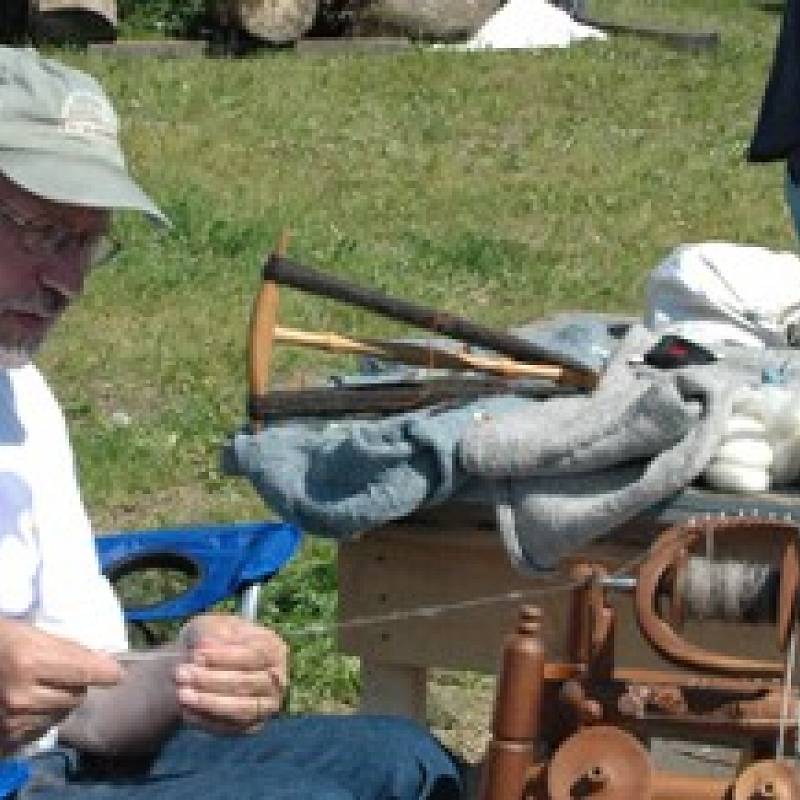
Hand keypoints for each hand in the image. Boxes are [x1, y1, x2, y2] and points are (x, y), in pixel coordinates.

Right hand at [0, 618, 121, 752]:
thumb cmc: (5, 642)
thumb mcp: (36, 636)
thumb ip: (71, 650)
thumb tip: (106, 664)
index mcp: (31, 663)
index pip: (86, 673)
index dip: (106, 673)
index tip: (116, 674)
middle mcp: (22, 696)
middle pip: (77, 696)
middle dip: (77, 684)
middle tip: (63, 674)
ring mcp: (12, 721)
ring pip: (62, 714)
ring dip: (60, 702)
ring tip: (43, 688)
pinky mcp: (6, 739)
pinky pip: (42, 730)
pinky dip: (43, 718)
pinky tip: (32, 704)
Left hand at [176, 613, 287, 734]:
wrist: (200, 664)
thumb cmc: (211, 639)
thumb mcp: (211, 625)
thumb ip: (212, 632)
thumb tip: (207, 646)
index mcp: (274, 649)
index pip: (255, 655)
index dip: (225, 656)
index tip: (196, 653)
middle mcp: (277, 679)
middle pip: (247, 683)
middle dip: (211, 680)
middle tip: (181, 674)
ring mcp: (266, 706)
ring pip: (241, 710)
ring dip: (208, 702)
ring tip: (182, 693)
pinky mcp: (251, 726)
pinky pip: (229, 728)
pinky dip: (205, 719)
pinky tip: (185, 708)